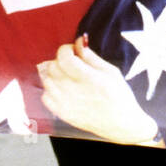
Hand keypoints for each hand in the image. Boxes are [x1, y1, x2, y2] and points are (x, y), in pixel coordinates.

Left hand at [38, 37, 160, 144]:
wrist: (121, 124)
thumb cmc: (119, 96)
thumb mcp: (111, 71)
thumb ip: (91, 56)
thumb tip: (79, 41)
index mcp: (88, 78)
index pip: (63, 57)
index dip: (66, 49)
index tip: (73, 51)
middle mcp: (74, 91)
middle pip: (53, 67)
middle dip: (60, 60)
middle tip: (72, 63)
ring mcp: (66, 104)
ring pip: (46, 80)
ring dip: (54, 74)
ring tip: (67, 76)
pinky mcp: (62, 114)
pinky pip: (45, 96)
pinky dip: (50, 90)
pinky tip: (62, 89)